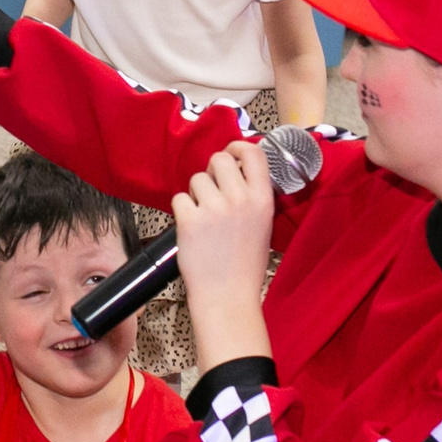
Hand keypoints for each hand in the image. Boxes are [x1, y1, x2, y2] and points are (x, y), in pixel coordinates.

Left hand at [172, 140, 275, 335]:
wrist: (227, 295)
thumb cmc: (244, 264)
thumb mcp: (262, 224)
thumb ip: (251, 196)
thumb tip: (235, 171)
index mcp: (263, 199)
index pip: (253, 153)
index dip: (238, 146)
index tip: (231, 152)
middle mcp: (240, 198)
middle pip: (219, 159)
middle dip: (212, 172)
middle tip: (212, 193)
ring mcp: (214, 208)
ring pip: (196, 179)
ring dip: (196, 195)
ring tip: (204, 218)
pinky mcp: (190, 220)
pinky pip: (179, 198)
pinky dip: (182, 211)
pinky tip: (192, 229)